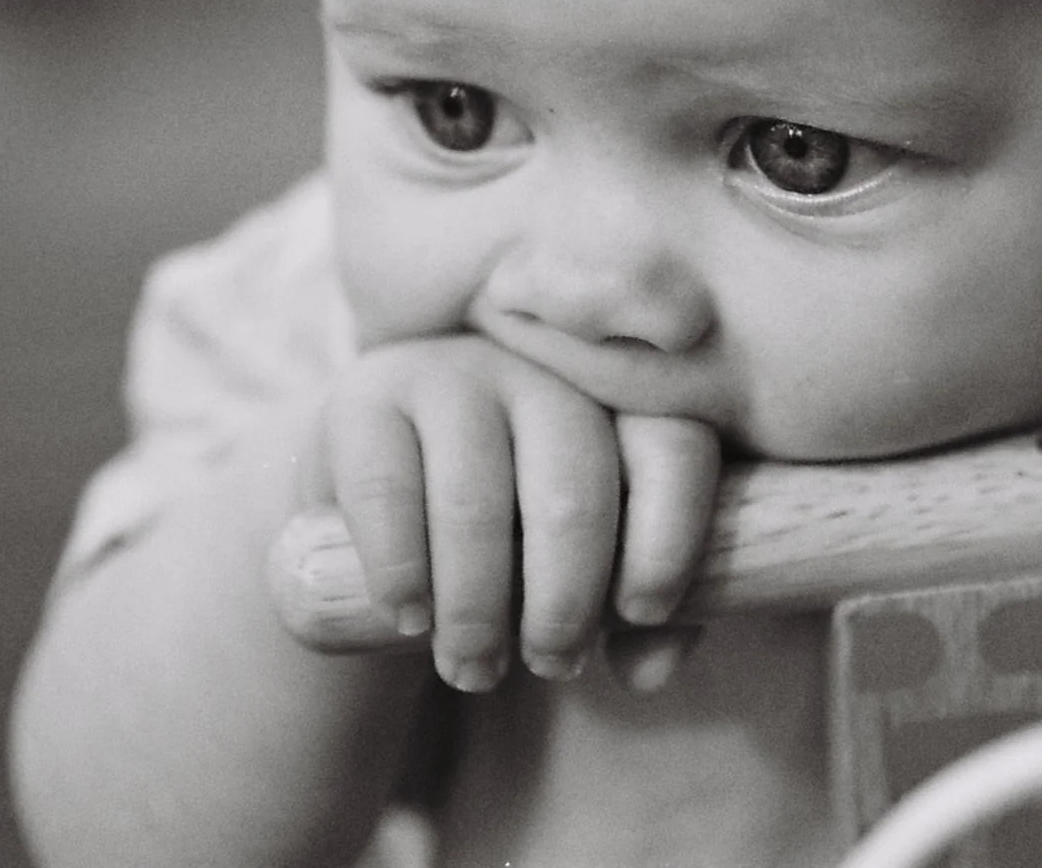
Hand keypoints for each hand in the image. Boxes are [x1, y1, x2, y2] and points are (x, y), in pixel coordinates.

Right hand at [302, 334, 719, 691]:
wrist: (383, 498)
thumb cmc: (514, 538)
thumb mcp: (583, 566)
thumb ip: (636, 616)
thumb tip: (650, 671)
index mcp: (621, 398)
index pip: (674, 448)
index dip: (669, 539)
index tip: (642, 614)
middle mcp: (544, 370)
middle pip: (574, 488)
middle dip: (565, 599)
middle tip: (550, 665)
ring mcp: (452, 372)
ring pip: (476, 500)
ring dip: (479, 607)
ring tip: (476, 669)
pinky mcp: (367, 395)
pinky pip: (387, 490)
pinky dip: (401, 571)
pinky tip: (410, 619)